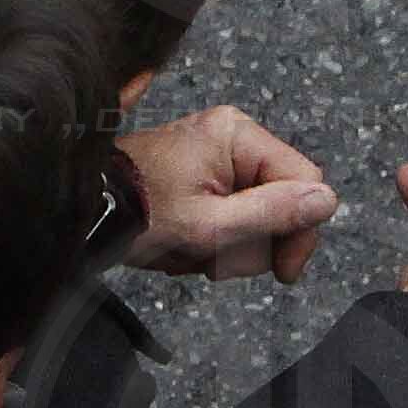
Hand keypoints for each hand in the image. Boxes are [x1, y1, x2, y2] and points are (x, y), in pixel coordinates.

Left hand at [116, 103, 335, 283]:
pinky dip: (212, 240)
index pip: (304, 181)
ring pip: (256, 215)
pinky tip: (185, 247)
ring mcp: (215, 156)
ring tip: (191, 252)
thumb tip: (327, 201)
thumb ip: (271, 213)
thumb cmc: (136, 214)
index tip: (282, 272)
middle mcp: (231, 136)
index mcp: (237, 134)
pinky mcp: (202, 175)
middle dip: (252, 243)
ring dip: (228, 247)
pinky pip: (230, 214)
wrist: (81, 212)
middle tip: (215, 260)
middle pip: (281, 201)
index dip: (300, 231)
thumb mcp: (209, 226)